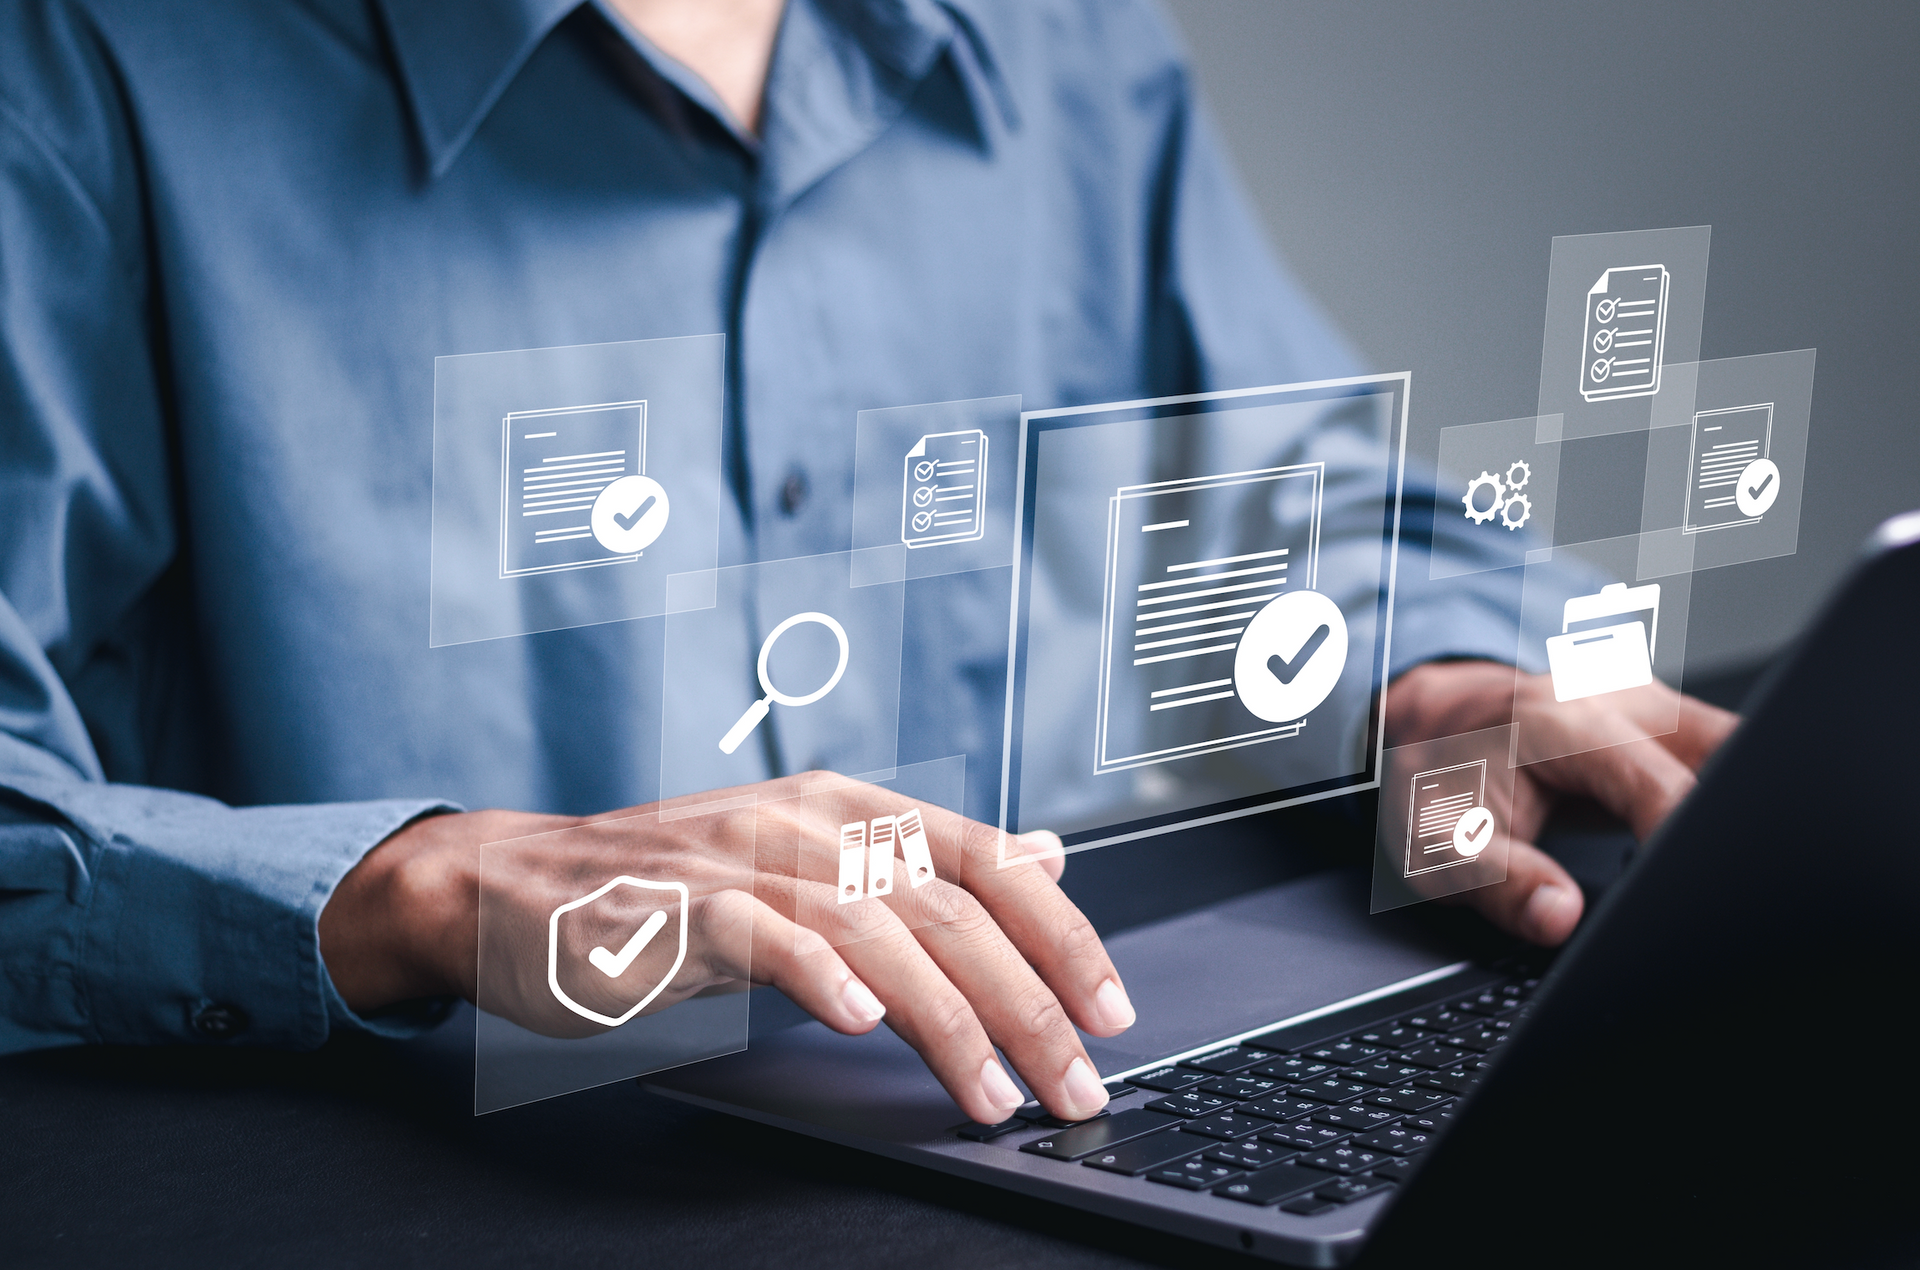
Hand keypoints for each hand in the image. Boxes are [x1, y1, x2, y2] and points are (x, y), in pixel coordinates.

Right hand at [318, 772, 1134, 1125]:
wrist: (514, 885)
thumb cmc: (672, 887)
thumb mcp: (813, 857)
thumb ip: (927, 861)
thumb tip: (1044, 853)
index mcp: (852, 806)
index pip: (988, 859)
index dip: (1060, 935)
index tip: (1110, 1012)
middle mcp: (808, 819)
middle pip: (949, 906)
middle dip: (1030, 1002)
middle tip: (1075, 1081)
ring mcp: (740, 857)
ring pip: (876, 925)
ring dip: (949, 1017)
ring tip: (995, 1091)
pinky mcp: (675, 905)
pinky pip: (762, 935)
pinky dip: (818, 975)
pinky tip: (861, 1024)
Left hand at [1385, 661, 1737, 944]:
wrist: (1433, 719)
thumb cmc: (1435, 775)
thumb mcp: (1438, 843)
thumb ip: (1500, 883)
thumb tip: (1561, 917)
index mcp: (1565, 723)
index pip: (1662, 785)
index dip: (1687, 848)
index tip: (1696, 899)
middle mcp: (1621, 700)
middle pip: (1730, 754)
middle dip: (1743, 821)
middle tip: (1724, 886)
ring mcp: (1654, 705)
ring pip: (1741, 752)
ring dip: (1741, 809)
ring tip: (1716, 868)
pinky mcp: (1671, 725)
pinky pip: (1727, 758)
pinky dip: (1727, 801)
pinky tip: (1711, 843)